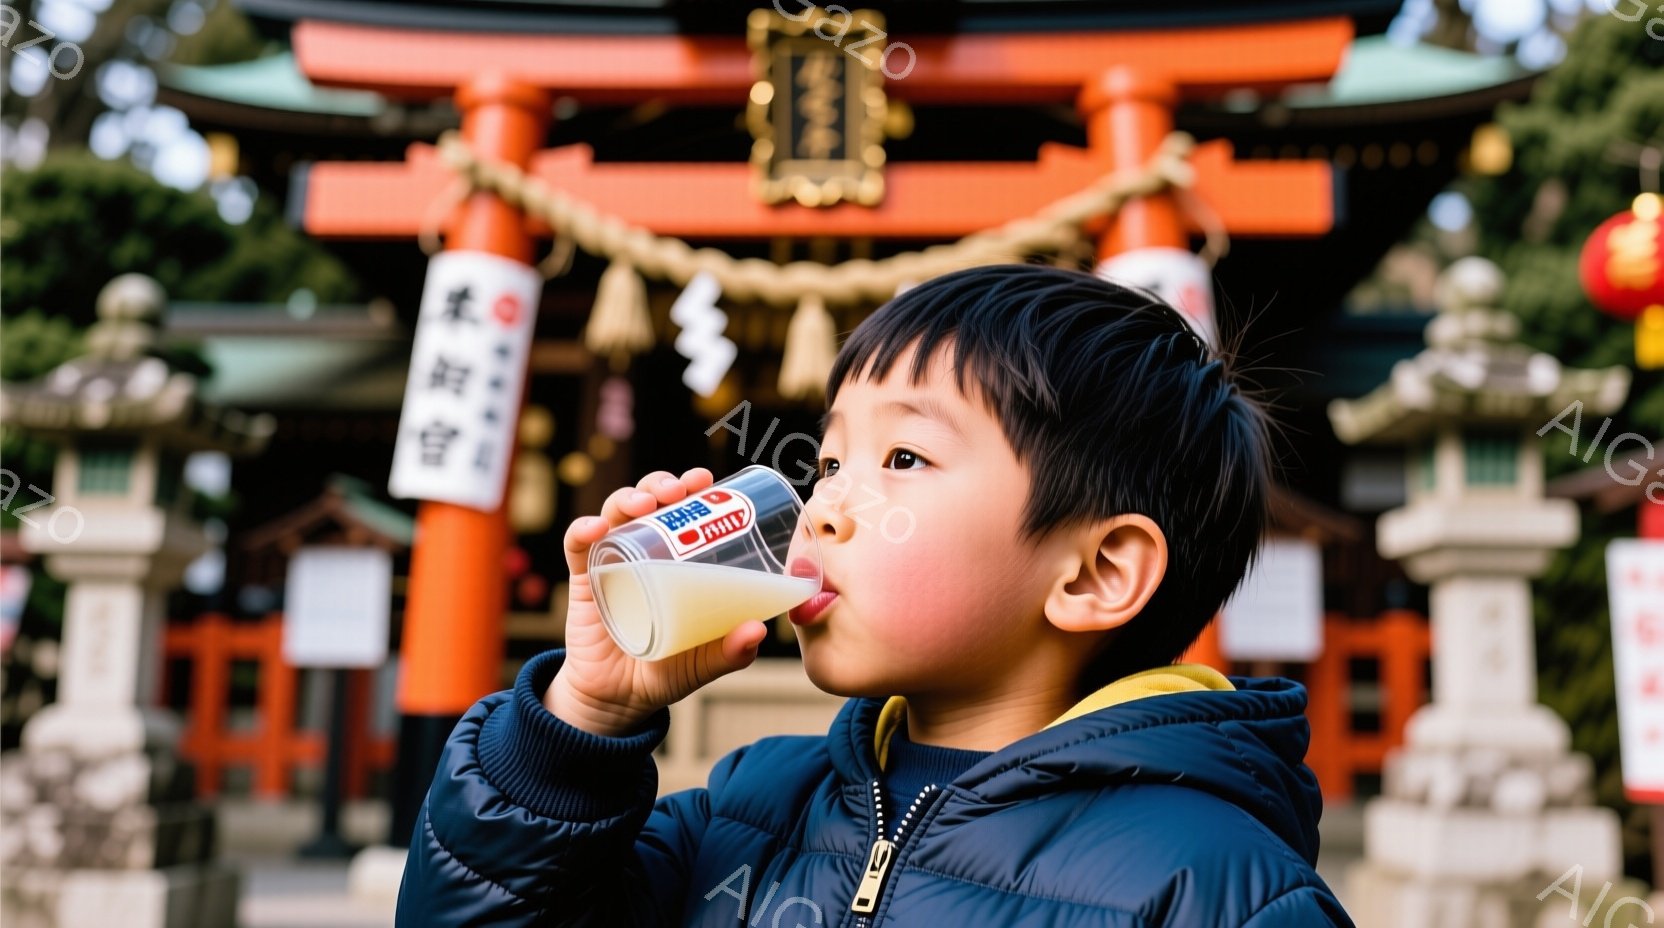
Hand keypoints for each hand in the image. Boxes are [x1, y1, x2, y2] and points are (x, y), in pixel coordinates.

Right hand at [544, 468, 769, 735]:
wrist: (618, 700)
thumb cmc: (666, 671)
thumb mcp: (703, 661)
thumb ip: (730, 651)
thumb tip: (759, 630)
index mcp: (676, 560)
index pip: (683, 512)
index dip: (692, 489)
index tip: (706, 480)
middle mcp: (643, 552)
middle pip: (649, 501)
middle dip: (661, 484)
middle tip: (679, 491)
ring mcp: (611, 561)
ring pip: (614, 512)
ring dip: (628, 497)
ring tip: (646, 503)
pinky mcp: (583, 580)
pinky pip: (577, 545)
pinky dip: (582, 529)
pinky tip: (596, 528)